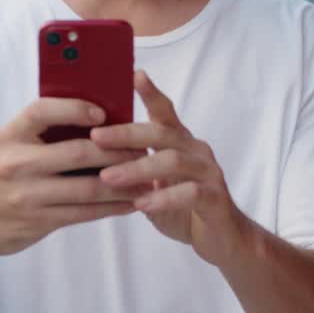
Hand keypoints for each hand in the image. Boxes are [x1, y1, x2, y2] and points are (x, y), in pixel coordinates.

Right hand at [0, 98, 147, 268]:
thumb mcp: (6, 147)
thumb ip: (41, 134)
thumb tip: (95, 119)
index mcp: (10, 136)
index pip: (43, 111)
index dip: (76, 108)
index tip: (103, 112)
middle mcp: (16, 163)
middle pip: (79, 152)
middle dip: (118, 151)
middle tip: (145, 147)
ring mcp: (27, 196)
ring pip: (88, 188)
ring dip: (123, 183)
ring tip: (148, 178)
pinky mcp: (37, 222)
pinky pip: (84, 213)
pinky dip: (111, 207)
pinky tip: (129, 202)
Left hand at [92, 71, 250, 266]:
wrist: (222, 238)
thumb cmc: (182, 206)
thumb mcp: (153, 183)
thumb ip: (133, 166)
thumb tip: (92, 154)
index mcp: (180, 141)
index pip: (165, 111)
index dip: (151, 92)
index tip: (133, 74)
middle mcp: (196, 150)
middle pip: (163, 132)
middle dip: (127, 133)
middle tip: (96, 137)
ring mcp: (209, 173)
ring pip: (174, 160)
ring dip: (138, 168)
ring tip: (109, 177)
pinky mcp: (215, 198)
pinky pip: (190, 192)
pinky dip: (163, 197)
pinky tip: (141, 203)